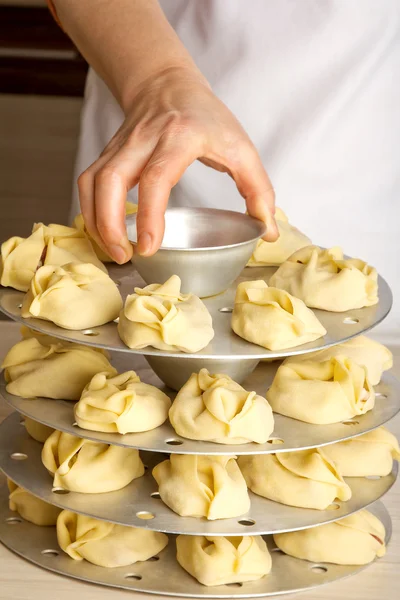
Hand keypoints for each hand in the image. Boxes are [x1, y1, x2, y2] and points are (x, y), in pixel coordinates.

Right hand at [78, 67, 277, 262]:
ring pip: (92, 183)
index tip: (149, 246)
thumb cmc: (206, 118)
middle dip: (110, 224)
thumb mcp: (241, 147)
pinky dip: (90, 211)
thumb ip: (259, 190)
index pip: (156, 177)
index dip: (150, 214)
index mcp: (180, 137)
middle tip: (125, 256)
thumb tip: (266, 231)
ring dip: (95, 221)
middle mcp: (143, 140)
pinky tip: (104, 232)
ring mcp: (120, 146)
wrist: (166, 85)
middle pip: (110, 181)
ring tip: (115, 251)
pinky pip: (88, 183)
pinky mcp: (107, 154)